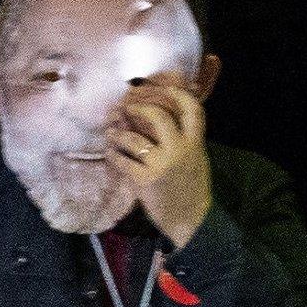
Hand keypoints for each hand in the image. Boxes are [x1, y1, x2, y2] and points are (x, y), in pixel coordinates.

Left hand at [105, 74, 211, 248]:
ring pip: (133, 138)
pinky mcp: (145, 179)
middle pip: (158, 116)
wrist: (191, 221)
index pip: (193, 110)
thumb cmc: (190, 188)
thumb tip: (163, 115)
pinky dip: (113, 155)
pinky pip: (121, 160)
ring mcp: (161, 164)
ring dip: (117, 134)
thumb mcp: (195, 159)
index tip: (164, 86)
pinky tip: (111, 154)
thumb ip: (184, 138)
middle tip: (126, 107)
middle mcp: (180, 150)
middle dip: (138, 108)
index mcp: (195, 144)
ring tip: (111, 133)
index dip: (178, 93)